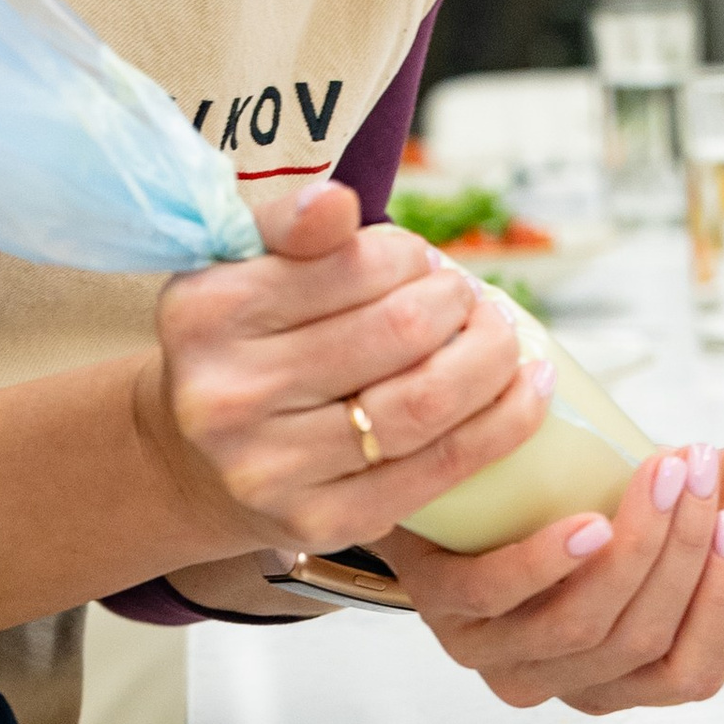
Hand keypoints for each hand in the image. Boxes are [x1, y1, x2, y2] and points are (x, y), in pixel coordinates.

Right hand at [148, 179, 550, 553]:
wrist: (194, 462)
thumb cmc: (241, 346)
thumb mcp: (242, 270)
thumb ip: (291, 226)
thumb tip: (338, 201)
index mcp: (206, 312)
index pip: (355, 264)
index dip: (410, 257)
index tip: (420, 263)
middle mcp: (227, 394)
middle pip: (400, 332)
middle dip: (458, 304)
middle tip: (469, 299)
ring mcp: (271, 468)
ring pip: (426, 402)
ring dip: (492, 359)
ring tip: (505, 338)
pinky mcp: (320, 522)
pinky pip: (438, 468)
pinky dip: (503, 425)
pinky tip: (528, 392)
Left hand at [385, 435, 723, 715]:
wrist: (452, 476)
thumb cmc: (561, 499)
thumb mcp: (651, 496)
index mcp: (619, 673)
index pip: (690, 675)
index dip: (722, 609)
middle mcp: (560, 680)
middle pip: (641, 640)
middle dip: (682, 552)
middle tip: (699, 468)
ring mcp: (495, 652)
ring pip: (583, 626)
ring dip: (635, 549)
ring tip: (662, 473)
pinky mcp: (443, 609)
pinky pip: (501, 601)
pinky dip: (549, 564)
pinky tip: (586, 523)